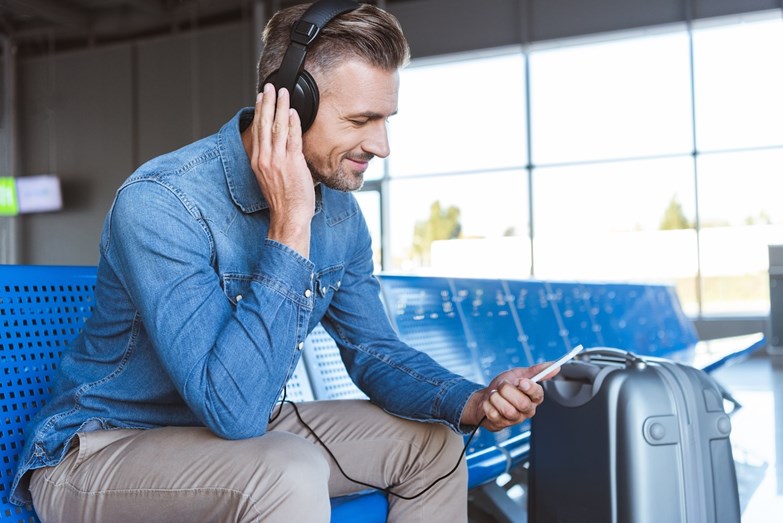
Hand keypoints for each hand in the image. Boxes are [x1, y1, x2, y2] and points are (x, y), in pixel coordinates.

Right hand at [248, 83, 313, 256]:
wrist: (288, 217)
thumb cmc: (283, 202)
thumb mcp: (270, 178)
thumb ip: (272, 161)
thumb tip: (278, 148)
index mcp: (258, 161)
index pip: (257, 130)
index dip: (259, 111)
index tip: (261, 98)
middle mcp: (265, 158)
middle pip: (264, 124)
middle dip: (267, 102)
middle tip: (270, 86)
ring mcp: (278, 160)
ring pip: (278, 127)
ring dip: (281, 107)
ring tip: (283, 92)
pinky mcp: (292, 163)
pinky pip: (292, 138)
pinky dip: (292, 123)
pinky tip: (293, 112)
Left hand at [461, 361, 558, 431]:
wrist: (484, 396)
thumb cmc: (504, 386)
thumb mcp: (519, 374)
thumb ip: (536, 370)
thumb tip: (555, 366)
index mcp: (533, 397)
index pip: (538, 394)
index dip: (530, 388)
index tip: (520, 381)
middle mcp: (526, 410)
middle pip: (522, 403)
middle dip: (507, 390)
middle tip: (502, 385)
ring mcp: (514, 419)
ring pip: (507, 410)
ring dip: (496, 397)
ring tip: (494, 394)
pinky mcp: (501, 424)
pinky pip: (494, 414)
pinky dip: (487, 404)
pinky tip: (489, 402)